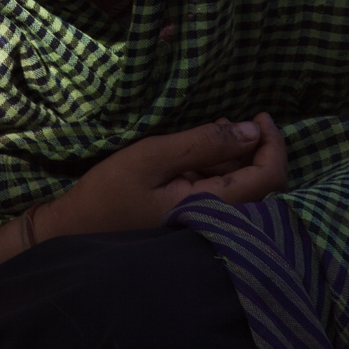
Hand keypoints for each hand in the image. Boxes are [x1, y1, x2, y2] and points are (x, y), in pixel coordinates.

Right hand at [37, 112, 286, 237]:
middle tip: (238, 119)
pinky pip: (220, 194)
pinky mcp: (193, 222)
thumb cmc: (109, 194)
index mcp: (213, 207)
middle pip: (261, 184)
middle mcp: (219, 222)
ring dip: (235, 157)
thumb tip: (252, 130)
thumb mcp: (152, 157)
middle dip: (255, 148)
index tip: (259, 115)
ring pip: (241, 188)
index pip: (269, 178)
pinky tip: (199, 153)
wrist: (74, 233)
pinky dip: (218, 169)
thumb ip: (203, 144)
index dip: (274, 144)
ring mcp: (206, 225)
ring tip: (213, 130)